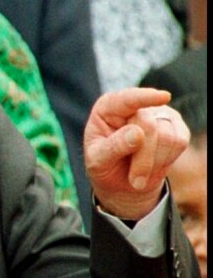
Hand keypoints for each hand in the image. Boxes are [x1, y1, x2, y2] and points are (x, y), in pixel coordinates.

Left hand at [84, 88, 189, 219]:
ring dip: (154, 163)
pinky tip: (154, 164)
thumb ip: (113, 147)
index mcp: (108, 108)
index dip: (145, 98)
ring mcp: (158, 114)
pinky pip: (180, 142)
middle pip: (148, 125)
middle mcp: (135, 106)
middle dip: (142, 158)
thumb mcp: (98, 161)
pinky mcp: (176, 127)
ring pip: (167, 136)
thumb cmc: (105, 165)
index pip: (127, 99)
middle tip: (134, 179)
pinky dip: (167, 160)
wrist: (123, 180)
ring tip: (140, 172)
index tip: (163, 97)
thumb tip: (137, 133)